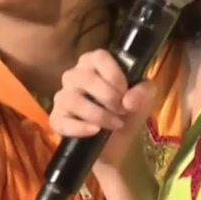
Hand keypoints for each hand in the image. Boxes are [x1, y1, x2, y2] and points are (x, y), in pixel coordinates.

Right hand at [49, 49, 156, 169]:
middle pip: (86, 78)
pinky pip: (62, 121)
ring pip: (72, 99)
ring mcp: (63, 97)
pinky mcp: (57, 119)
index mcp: (93, 63)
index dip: (114, 75)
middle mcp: (74, 76)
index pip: (99, 57)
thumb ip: (143, 92)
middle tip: (123, 111)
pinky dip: (80, 128)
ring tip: (115, 124)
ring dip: (98, 114)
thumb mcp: (143, 98)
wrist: (118, 142)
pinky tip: (95, 131)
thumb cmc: (127, 111)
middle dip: (109, 97)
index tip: (125, 92)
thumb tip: (128, 102)